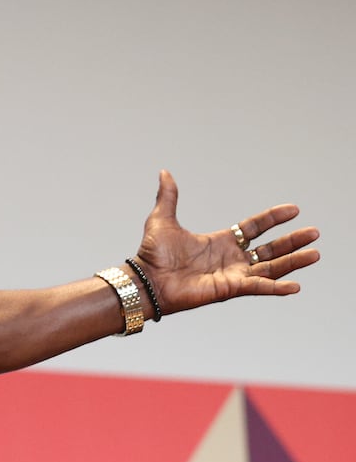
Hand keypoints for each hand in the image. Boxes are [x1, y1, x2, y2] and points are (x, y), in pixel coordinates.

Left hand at [136, 170, 319, 313]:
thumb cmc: (152, 255)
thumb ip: (168, 197)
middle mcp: (230, 259)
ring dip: (293, 261)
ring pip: (270, 268)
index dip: (273, 219)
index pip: (253, 228)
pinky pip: (258, 288)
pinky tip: (295, 285)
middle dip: (292, 241)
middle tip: (314, 233)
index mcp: (219, 242)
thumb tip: (164, 172)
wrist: (145, 279)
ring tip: (315, 253)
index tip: (293, 210)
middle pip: (269, 249)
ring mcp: (232, 275)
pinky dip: (276, 288)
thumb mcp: (163, 220)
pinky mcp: (229, 289)